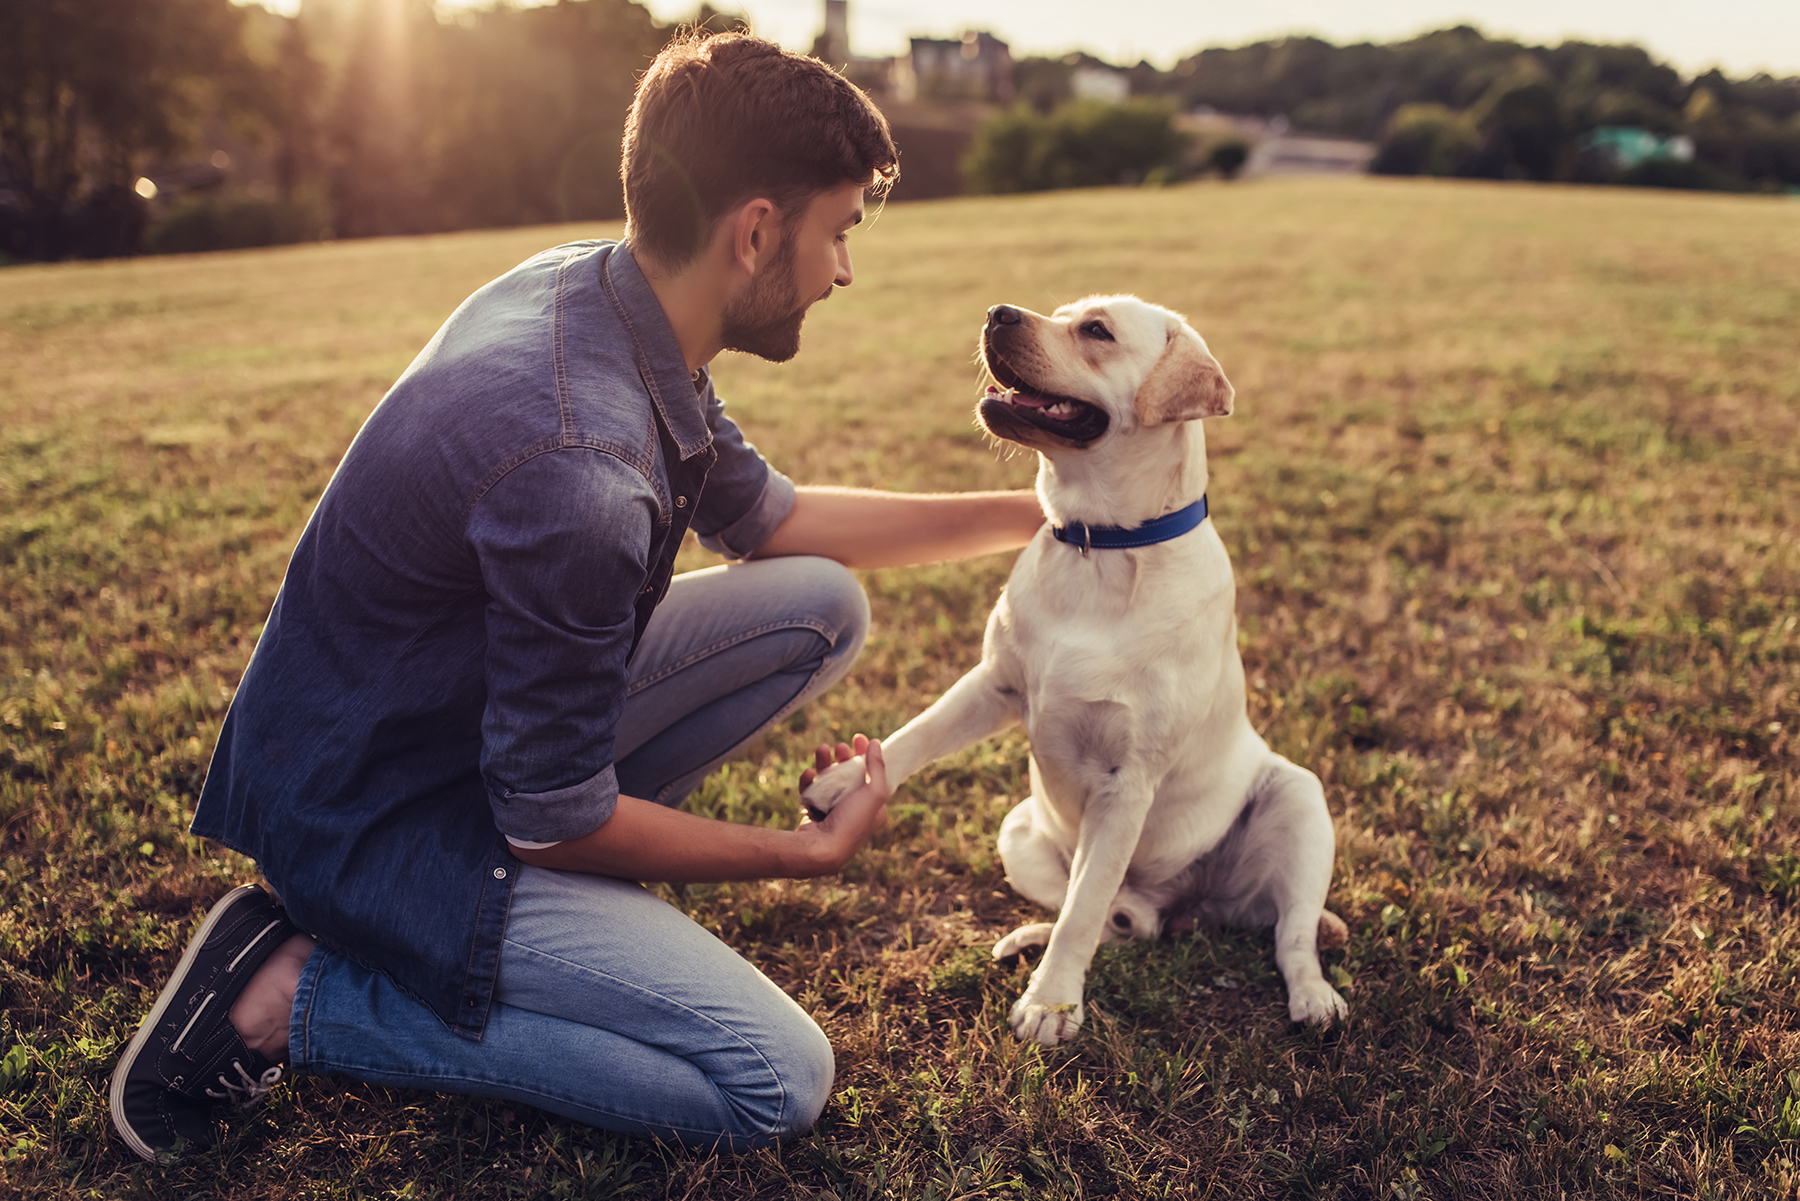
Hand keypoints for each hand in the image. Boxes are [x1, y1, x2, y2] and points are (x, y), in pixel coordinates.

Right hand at [793, 735, 888, 874]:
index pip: (872, 775)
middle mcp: (854, 810)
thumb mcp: (874, 793)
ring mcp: (833, 812)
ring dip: (825, 764)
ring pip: (828, 781)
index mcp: (873, 807)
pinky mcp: (814, 815)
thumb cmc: (852, 823)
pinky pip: (811, 793)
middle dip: (844, 757)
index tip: (858, 737)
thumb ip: (877, 767)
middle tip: (839, 745)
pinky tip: (808, 774)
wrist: (820, 849)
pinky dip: (809, 782)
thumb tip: (875, 743)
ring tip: (821, 749)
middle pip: (849, 776)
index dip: (866, 754)